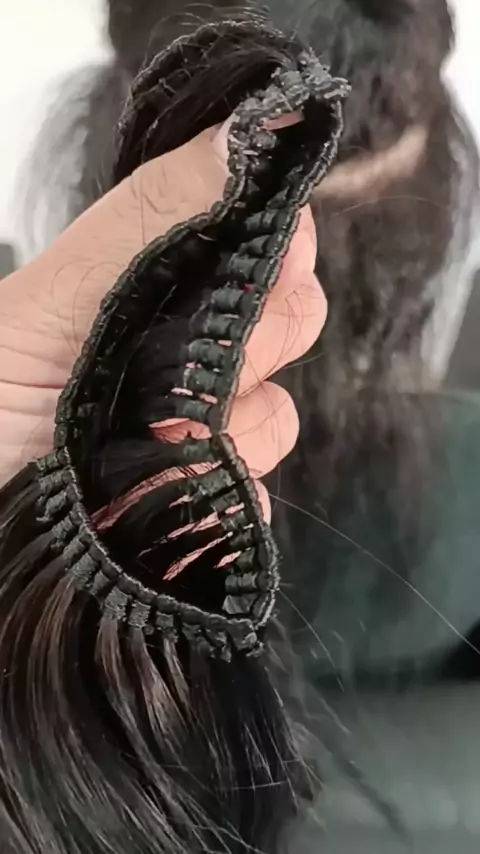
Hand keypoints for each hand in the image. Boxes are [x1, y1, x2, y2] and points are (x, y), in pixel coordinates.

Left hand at [0, 121, 325, 519]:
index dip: (276, 242)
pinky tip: (159, 495)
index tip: (250, 262)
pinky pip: (251, 497)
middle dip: (243, 342)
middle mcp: (193, 349)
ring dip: (218, 433)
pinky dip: (214, 501)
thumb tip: (255, 125)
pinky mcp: (204, 506)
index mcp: (166, 281)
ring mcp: (205, 432)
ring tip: (141, 444)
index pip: (270, 236)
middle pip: (294, 321)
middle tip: (164, 368)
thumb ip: (155, 216)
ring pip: (276, 417)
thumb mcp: (58, 295)